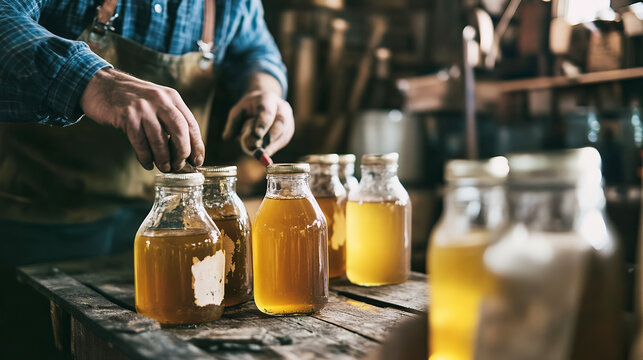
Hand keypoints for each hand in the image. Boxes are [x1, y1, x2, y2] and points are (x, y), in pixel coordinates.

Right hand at [79, 68, 204, 171]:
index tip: (197, 161)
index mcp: (172, 97)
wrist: (101, 84)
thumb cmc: (132, 99)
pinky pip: (140, 142)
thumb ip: (171, 118)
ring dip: (163, 158)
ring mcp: (143, 107)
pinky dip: (145, 156)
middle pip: (180, 131)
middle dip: (182, 152)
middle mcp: (160, 100)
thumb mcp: (157, 101)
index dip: (197, 145)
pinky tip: (147, 163)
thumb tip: (186, 148)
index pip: (191, 124)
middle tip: (179, 166)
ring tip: (164, 168)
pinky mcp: (126, 115)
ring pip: (159, 139)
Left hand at [222, 90, 293, 155]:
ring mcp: (288, 118)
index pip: (267, 112)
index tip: (256, 135)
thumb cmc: (249, 108)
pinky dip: (275, 147)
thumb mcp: (238, 110)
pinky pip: (284, 139)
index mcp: (267, 99)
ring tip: (262, 154)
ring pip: (284, 133)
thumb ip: (232, 123)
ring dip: (273, 145)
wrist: (265, 103)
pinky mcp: (290, 129)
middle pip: (280, 122)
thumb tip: (227, 137)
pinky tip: (267, 152)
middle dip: (271, 136)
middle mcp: (282, 107)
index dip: (262, 124)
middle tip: (260, 149)